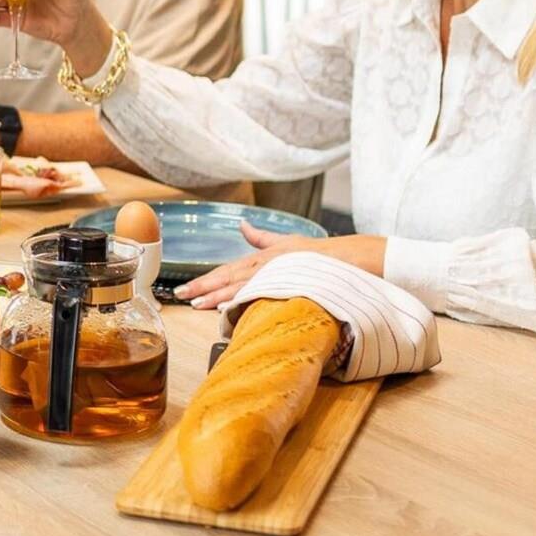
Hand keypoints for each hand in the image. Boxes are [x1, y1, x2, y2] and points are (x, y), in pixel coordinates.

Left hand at [173, 224, 386, 310]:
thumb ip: (262, 238)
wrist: (354, 259)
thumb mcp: (288, 241)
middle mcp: (266, 263)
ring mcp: (277, 274)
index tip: (186, 290)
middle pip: (228, 277)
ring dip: (217, 296)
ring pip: (240, 286)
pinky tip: (228, 309)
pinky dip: (244, 301)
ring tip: (197, 305)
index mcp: (263, 257)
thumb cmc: (322, 254)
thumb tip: (242, 226)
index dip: (206, 280)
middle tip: (180, 296)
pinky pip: (262, 294)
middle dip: (203, 288)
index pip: (228, 270)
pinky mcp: (289, 284)